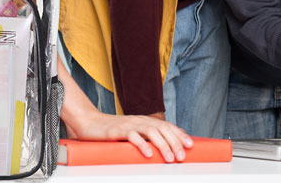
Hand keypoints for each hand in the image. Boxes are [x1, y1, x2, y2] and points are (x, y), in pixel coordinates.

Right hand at [71, 111, 193, 161]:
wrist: (90, 123)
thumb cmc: (113, 132)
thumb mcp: (133, 134)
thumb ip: (147, 138)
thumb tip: (164, 148)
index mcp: (146, 121)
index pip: (167, 126)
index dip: (179, 135)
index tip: (190, 145)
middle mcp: (140, 121)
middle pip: (163, 129)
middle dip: (175, 143)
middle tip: (182, 157)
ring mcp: (130, 125)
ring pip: (152, 132)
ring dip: (163, 145)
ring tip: (170, 158)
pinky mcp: (118, 131)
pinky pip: (132, 136)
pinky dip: (142, 144)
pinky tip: (148, 154)